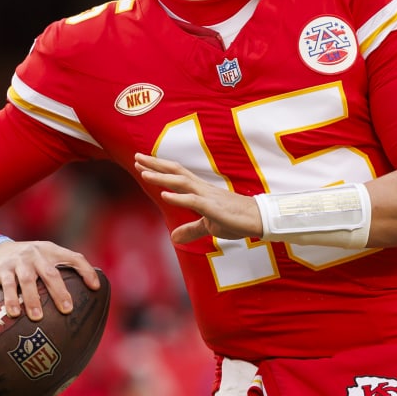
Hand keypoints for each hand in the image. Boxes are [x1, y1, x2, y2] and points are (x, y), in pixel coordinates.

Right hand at [0, 239, 101, 320]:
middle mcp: (37, 254)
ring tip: (38, 318)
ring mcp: (20, 261)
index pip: (74, 258)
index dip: (86, 271)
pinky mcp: (3, 269)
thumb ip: (58, 272)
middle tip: (67, 310)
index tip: (96, 287)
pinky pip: (8, 285)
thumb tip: (79, 301)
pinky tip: (15, 313)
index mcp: (52, 251)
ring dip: (34, 300)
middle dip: (60, 292)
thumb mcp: (43, 259)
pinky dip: (11, 300)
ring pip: (29, 281)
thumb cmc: (26, 262)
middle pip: (52, 273)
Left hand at [134, 153, 264, 244]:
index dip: (159, 168)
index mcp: (201, 190)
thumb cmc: (236, 219)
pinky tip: (165, 195)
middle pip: (176, 172)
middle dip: (155, 165)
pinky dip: (178, 197)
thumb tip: (173, 238)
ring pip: (182, 182)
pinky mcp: (214, 208)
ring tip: (144, 173)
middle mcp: (202, 188)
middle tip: (137, 157)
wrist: (259, 219)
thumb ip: (191, 229)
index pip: (177, 174)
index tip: (142, 162)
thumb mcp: (209, 226)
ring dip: (162, 178)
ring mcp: (208, 197)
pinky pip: (194, 201)